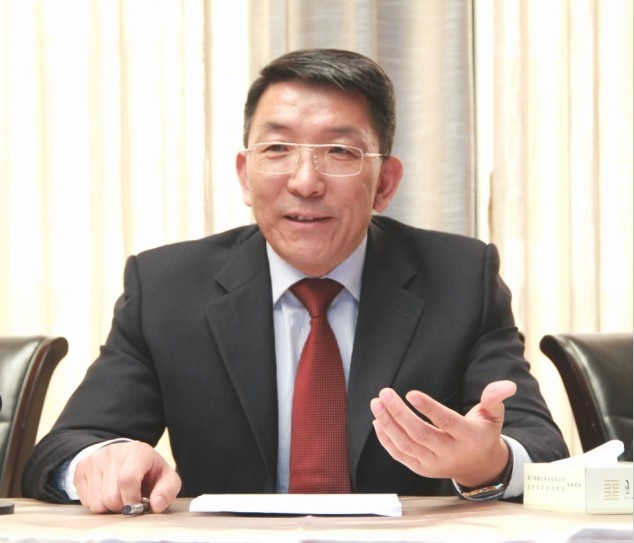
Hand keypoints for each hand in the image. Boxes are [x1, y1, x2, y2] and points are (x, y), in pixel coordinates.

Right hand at [74, 441, 181, 513]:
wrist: (126, 456)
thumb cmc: (148, 470)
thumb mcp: (165, 477)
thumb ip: (167, 490)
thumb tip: (156, 505)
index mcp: (137, 451)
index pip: (127, 479)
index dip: (132, 499)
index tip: (138, 505)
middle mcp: (113, 452)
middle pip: (110, 496)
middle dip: (121, 506)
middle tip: (129, 499)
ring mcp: (95, 459)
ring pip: (96, 502)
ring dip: (108, 507)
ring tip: (118, 495)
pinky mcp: (82, 468)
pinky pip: (85, 501)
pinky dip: (97, 503)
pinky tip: (106, 492)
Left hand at [370, 380, 515, 487]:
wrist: (479, 467)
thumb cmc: (483, 433)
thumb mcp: (493, 415)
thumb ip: (495, 398)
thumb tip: (506, 384)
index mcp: (469, 438)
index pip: (446, 423)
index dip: (429, 409)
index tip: (410, 393)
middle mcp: (450, 453)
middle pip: (420, 434)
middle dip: (399, 413)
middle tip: (385, 393)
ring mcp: (434, 464)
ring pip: (406, 445)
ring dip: (388, 424)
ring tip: (376, 403)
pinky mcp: (421, 469)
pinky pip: (400, 455)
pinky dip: (386, 439)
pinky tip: (378, 421)